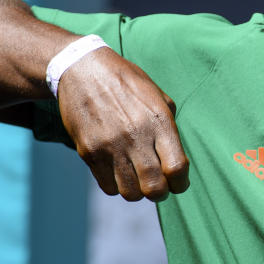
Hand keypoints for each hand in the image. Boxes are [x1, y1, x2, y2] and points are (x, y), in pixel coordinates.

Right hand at [55, 47, 189, 201]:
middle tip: (158, 185)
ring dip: (138, 191)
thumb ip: (169, 124)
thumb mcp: (155, 94)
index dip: (181, 183)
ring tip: (137, 178)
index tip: (179, 182)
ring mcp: (110, 146)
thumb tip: (175, 157)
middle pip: (155, 188)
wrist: (82, 70)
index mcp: (158, 120)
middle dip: (160, 192)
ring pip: (131, 193)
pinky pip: (108, 187)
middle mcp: (136, 135)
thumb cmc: (125, 82)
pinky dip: (116, 186)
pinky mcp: (89, 152)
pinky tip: (118, 172)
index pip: (176, 167)